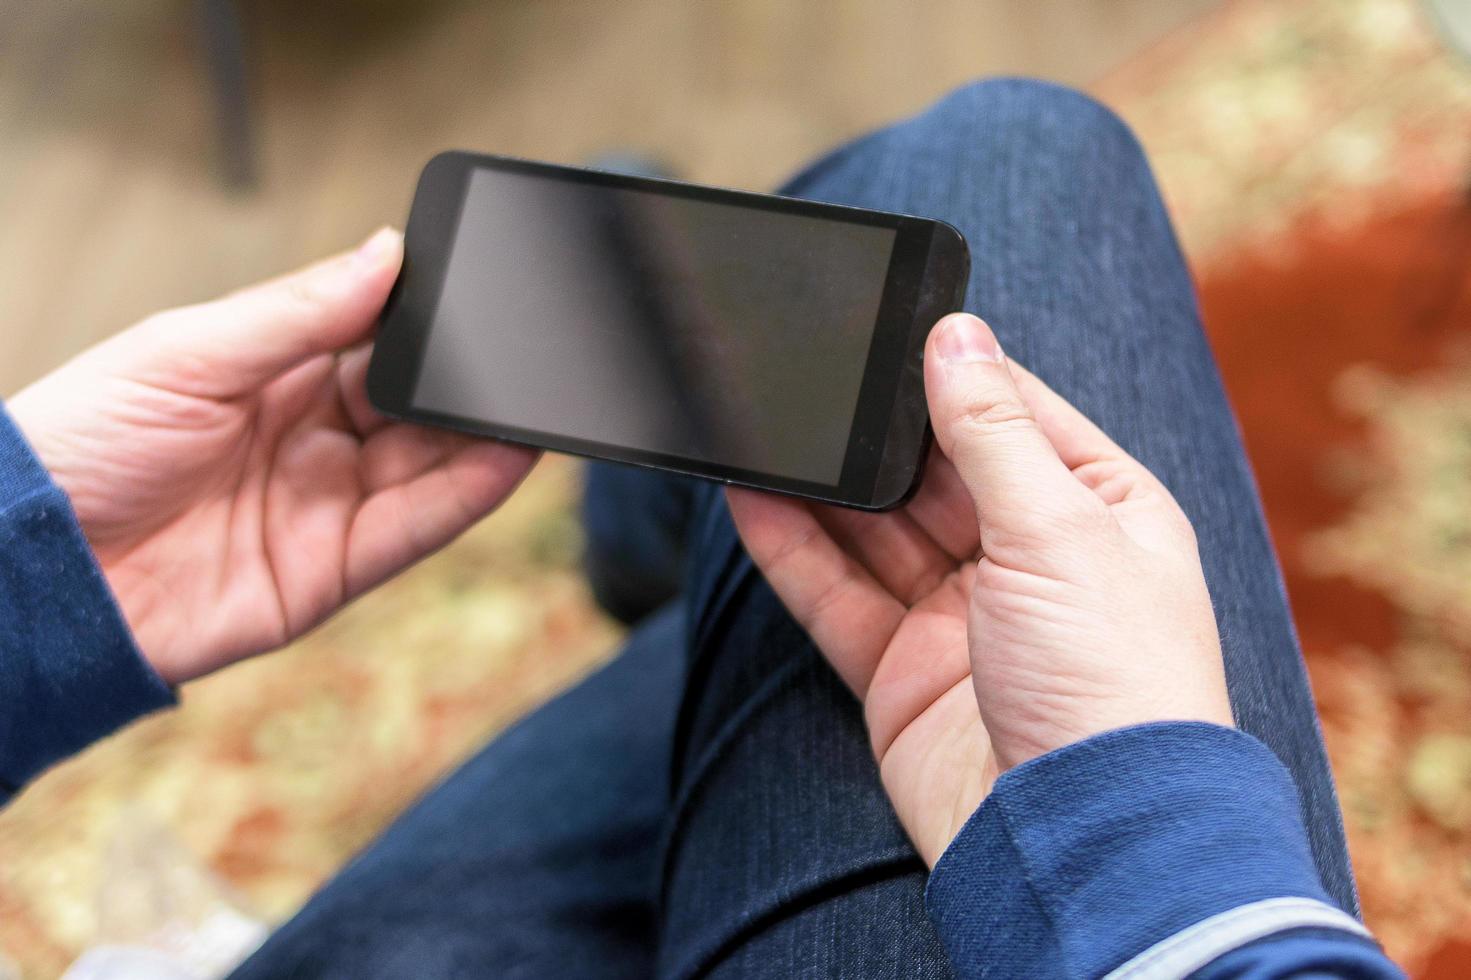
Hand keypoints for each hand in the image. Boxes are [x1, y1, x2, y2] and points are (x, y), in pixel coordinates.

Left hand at [9, 229, 535, 684]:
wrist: (30, 568)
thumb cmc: (80, 445)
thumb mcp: (187, 353)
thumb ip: (297, 313)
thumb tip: (387, 253)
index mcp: (272, 375)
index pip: (374, 340)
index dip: (427, 320)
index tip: (482, 291)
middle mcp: (309, 438)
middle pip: (414, 401)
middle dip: (468, 377)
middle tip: (525, 348)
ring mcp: (325, 505)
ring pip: (429, 463)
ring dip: (487, 433)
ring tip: (540, 399)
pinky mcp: (331, 571)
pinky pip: (416, 528)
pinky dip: (469, 494)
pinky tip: (512, 455)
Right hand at [728, 312, 1231, 864]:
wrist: (1080, 842)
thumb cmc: (1112, 683)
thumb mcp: (1059, 528)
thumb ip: (993, 431)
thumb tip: (957, 336)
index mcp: (1102, 512)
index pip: (1019, 417)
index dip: (956, 375)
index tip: (889, 329)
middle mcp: (1034, 560)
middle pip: (939, 473)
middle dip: (879, 433)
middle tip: (813, 379)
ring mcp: (965, 618)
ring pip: (878, 534)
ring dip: (825, 488)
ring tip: (766, 430)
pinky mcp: (905, 672)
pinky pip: (839, 597)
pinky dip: (794, 551)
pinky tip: (752, 499)